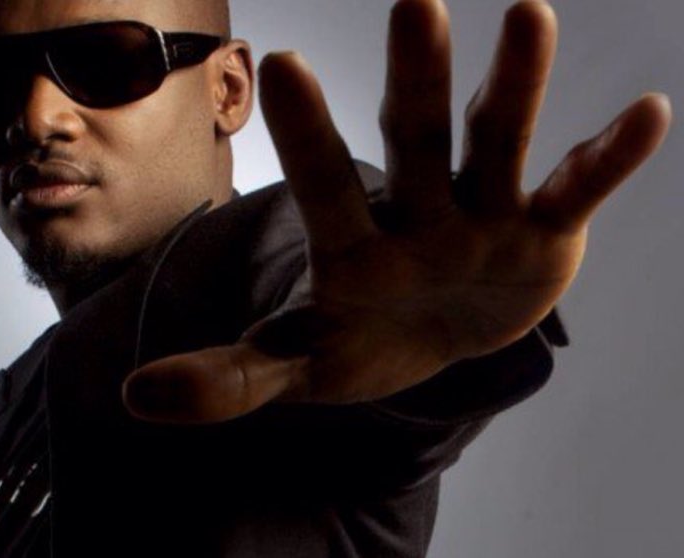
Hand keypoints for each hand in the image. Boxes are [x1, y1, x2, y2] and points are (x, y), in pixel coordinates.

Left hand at [122, 0, 671, 423]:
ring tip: (528, 16)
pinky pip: (575, 189)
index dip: (309, 131)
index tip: (286, 62)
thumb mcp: (294, 365)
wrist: (429, 340)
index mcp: (349, 241)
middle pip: (412, 139)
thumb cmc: (355, 342)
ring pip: (495, 141)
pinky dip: (607, 159)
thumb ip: (226, 378)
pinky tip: (646, 114)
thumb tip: (136, 398)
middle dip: (415, 79)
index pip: (323, 183)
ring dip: (514, 86)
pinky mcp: (541, 231)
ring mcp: (480, 214)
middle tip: (414, 6)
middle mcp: (413, 211)